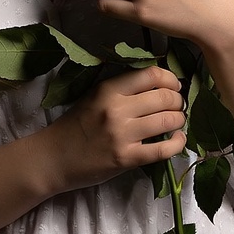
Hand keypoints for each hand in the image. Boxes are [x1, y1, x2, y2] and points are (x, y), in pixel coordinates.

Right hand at [42, 65, 185, 193]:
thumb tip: (160, 84)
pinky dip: (178, 144)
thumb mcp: (94, 96)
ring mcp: (122, 135)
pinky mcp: (126, 159)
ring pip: (167, 121)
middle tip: (178, 105)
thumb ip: (122, 88)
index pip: (151, 75)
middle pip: (164, 97)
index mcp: (109, 89)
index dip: (170, 79)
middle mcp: (116, 109)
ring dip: (179, 120)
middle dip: (178, 101)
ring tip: (177, 121)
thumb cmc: (76, 124)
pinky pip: (163, 149)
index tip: (174, 86)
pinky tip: (179, 140)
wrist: (54, 157)